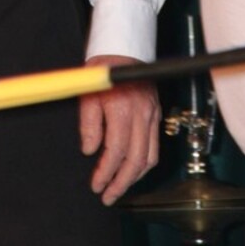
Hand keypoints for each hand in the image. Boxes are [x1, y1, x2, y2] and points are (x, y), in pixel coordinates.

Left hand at [78, 54, 160, 204]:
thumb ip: (89, 125)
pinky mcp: (156, 112)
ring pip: (150, 156)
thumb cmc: (102, 70)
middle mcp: (142, 114)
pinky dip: (145, 161)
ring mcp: (152, 113)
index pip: (116, 151)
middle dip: (122, 183)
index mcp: (123, 109)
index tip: (95, 184)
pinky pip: (155, 144)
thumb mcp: (88, 95)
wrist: (123, 49)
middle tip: (108, 196)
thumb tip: (90, 151)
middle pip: (136, 160)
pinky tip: (133, 168)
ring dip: (135, 177)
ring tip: (120, 187)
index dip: (105, 173)